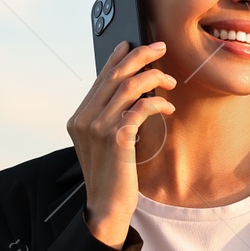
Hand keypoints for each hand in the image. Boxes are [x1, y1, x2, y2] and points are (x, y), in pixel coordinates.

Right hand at [65, 39, 176, 247]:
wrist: (105, 207)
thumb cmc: (110, 175)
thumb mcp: (103, 143)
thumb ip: (108, 118)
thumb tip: (130, 91)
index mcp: (79, 118)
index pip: (100, 78)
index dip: (117, 58)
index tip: (133, 43)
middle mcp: (85, 119)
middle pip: (115, 75)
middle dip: (140, 56)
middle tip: (160, 47)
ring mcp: (99, 128)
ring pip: (129, 87)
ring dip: (154, 78)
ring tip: (170, 81)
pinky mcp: (117, 139)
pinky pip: (140, 109)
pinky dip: (157, 102)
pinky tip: (167, 106)